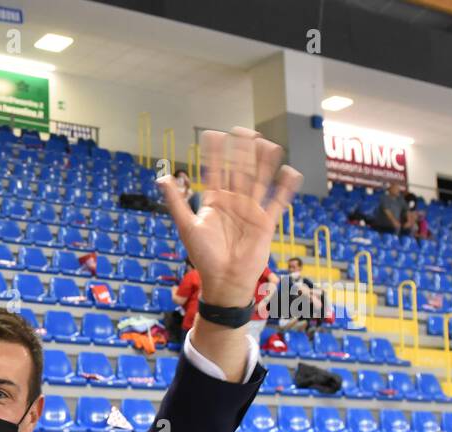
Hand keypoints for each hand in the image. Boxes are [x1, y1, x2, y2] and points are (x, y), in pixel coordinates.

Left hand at [158, 127, 301, 308]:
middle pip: (239, 171)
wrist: (224, 280)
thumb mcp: (187, 226)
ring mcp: (251, 211)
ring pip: (259, 181)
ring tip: (267, 143)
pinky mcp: (266, 222)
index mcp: (215, 202)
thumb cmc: (204, 256)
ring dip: (263, 163)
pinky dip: (284, 188)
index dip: (214, 155)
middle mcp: (234, 203)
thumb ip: (176, 202)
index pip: (215, 172)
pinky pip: (277, 202)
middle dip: (241, 151)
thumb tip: (162, 177)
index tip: (213, 134)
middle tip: (243, 130)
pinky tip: (289, 171)